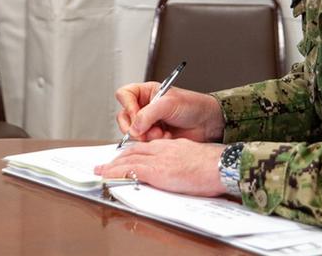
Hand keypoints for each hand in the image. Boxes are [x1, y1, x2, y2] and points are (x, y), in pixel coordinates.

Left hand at [95, 139, 226, 196]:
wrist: (220, 165)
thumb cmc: (213, 165)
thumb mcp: (193, 157)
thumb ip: (180, 161)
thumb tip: (176, 171)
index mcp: (171, 145)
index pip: (146, 147)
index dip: (132, 152)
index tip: (125, 157)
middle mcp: (161, 149)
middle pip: (133, 151)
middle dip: (118, 158)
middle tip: (106, 164)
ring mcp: (157, 159)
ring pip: (128, 159)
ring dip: (112, 165)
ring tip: (101, 170)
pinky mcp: (156, 170)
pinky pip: (130, 170)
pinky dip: (116, 172)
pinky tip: (107, 176)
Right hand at [115, 83, 224, 142]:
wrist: (207, 123)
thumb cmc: (193, 106)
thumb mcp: (169, 104)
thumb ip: (148, 114)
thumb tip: (134, 127)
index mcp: (147, 92)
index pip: (124, 95)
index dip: (128, 105)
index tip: (136, 115)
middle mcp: (145, 107)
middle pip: (124, 116)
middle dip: (134, 126)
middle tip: (144, 131)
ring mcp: (148, 122)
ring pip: (132, 132)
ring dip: (146, 135)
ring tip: (161, 133)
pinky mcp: (153, 136)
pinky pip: (142, 142)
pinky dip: (152, 142)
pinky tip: (165, 138)